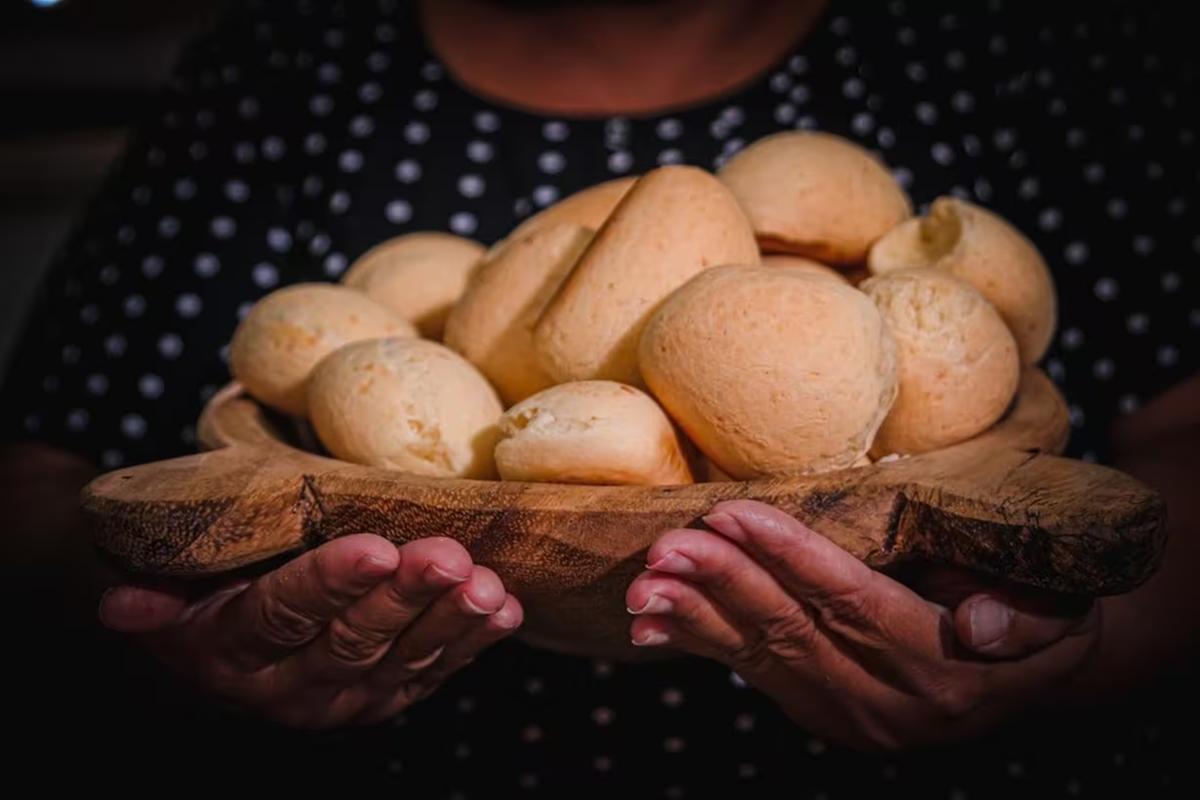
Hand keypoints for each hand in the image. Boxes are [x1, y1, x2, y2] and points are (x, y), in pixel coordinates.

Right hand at [100, 535, 521, 728]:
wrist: (219, 651)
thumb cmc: (200, 595)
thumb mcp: (165, 595)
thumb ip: (152, 599)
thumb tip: (118, 604)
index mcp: (235, 652)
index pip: (284, 614)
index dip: (330, 583)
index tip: (376, 547)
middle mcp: (292, 687)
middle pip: (354, 641)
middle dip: (405, 598)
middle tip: (448, 557)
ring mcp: (348, 698)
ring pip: (404, 661)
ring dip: (450, 622)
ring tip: (486, 585)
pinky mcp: (389, 697)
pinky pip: (435, 673)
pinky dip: (473, 643)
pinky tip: (504, 610)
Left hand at [625, 501, 1096, 750]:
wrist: (1027, 675)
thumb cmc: (1038, 614)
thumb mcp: (1061, 610)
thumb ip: (1027, 616)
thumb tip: (975, 625)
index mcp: (943, 670)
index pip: (854, 603)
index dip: (792, 558)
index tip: (734, 514)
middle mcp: (887, 702)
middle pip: (793, 631)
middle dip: (724, 584)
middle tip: (669, 544)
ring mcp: (844, 712)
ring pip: (759, 655)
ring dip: (696, 615)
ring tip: (645, 581)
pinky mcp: (815, 707)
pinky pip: (750, 671)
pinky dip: (697, 641)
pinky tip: (648, 621)